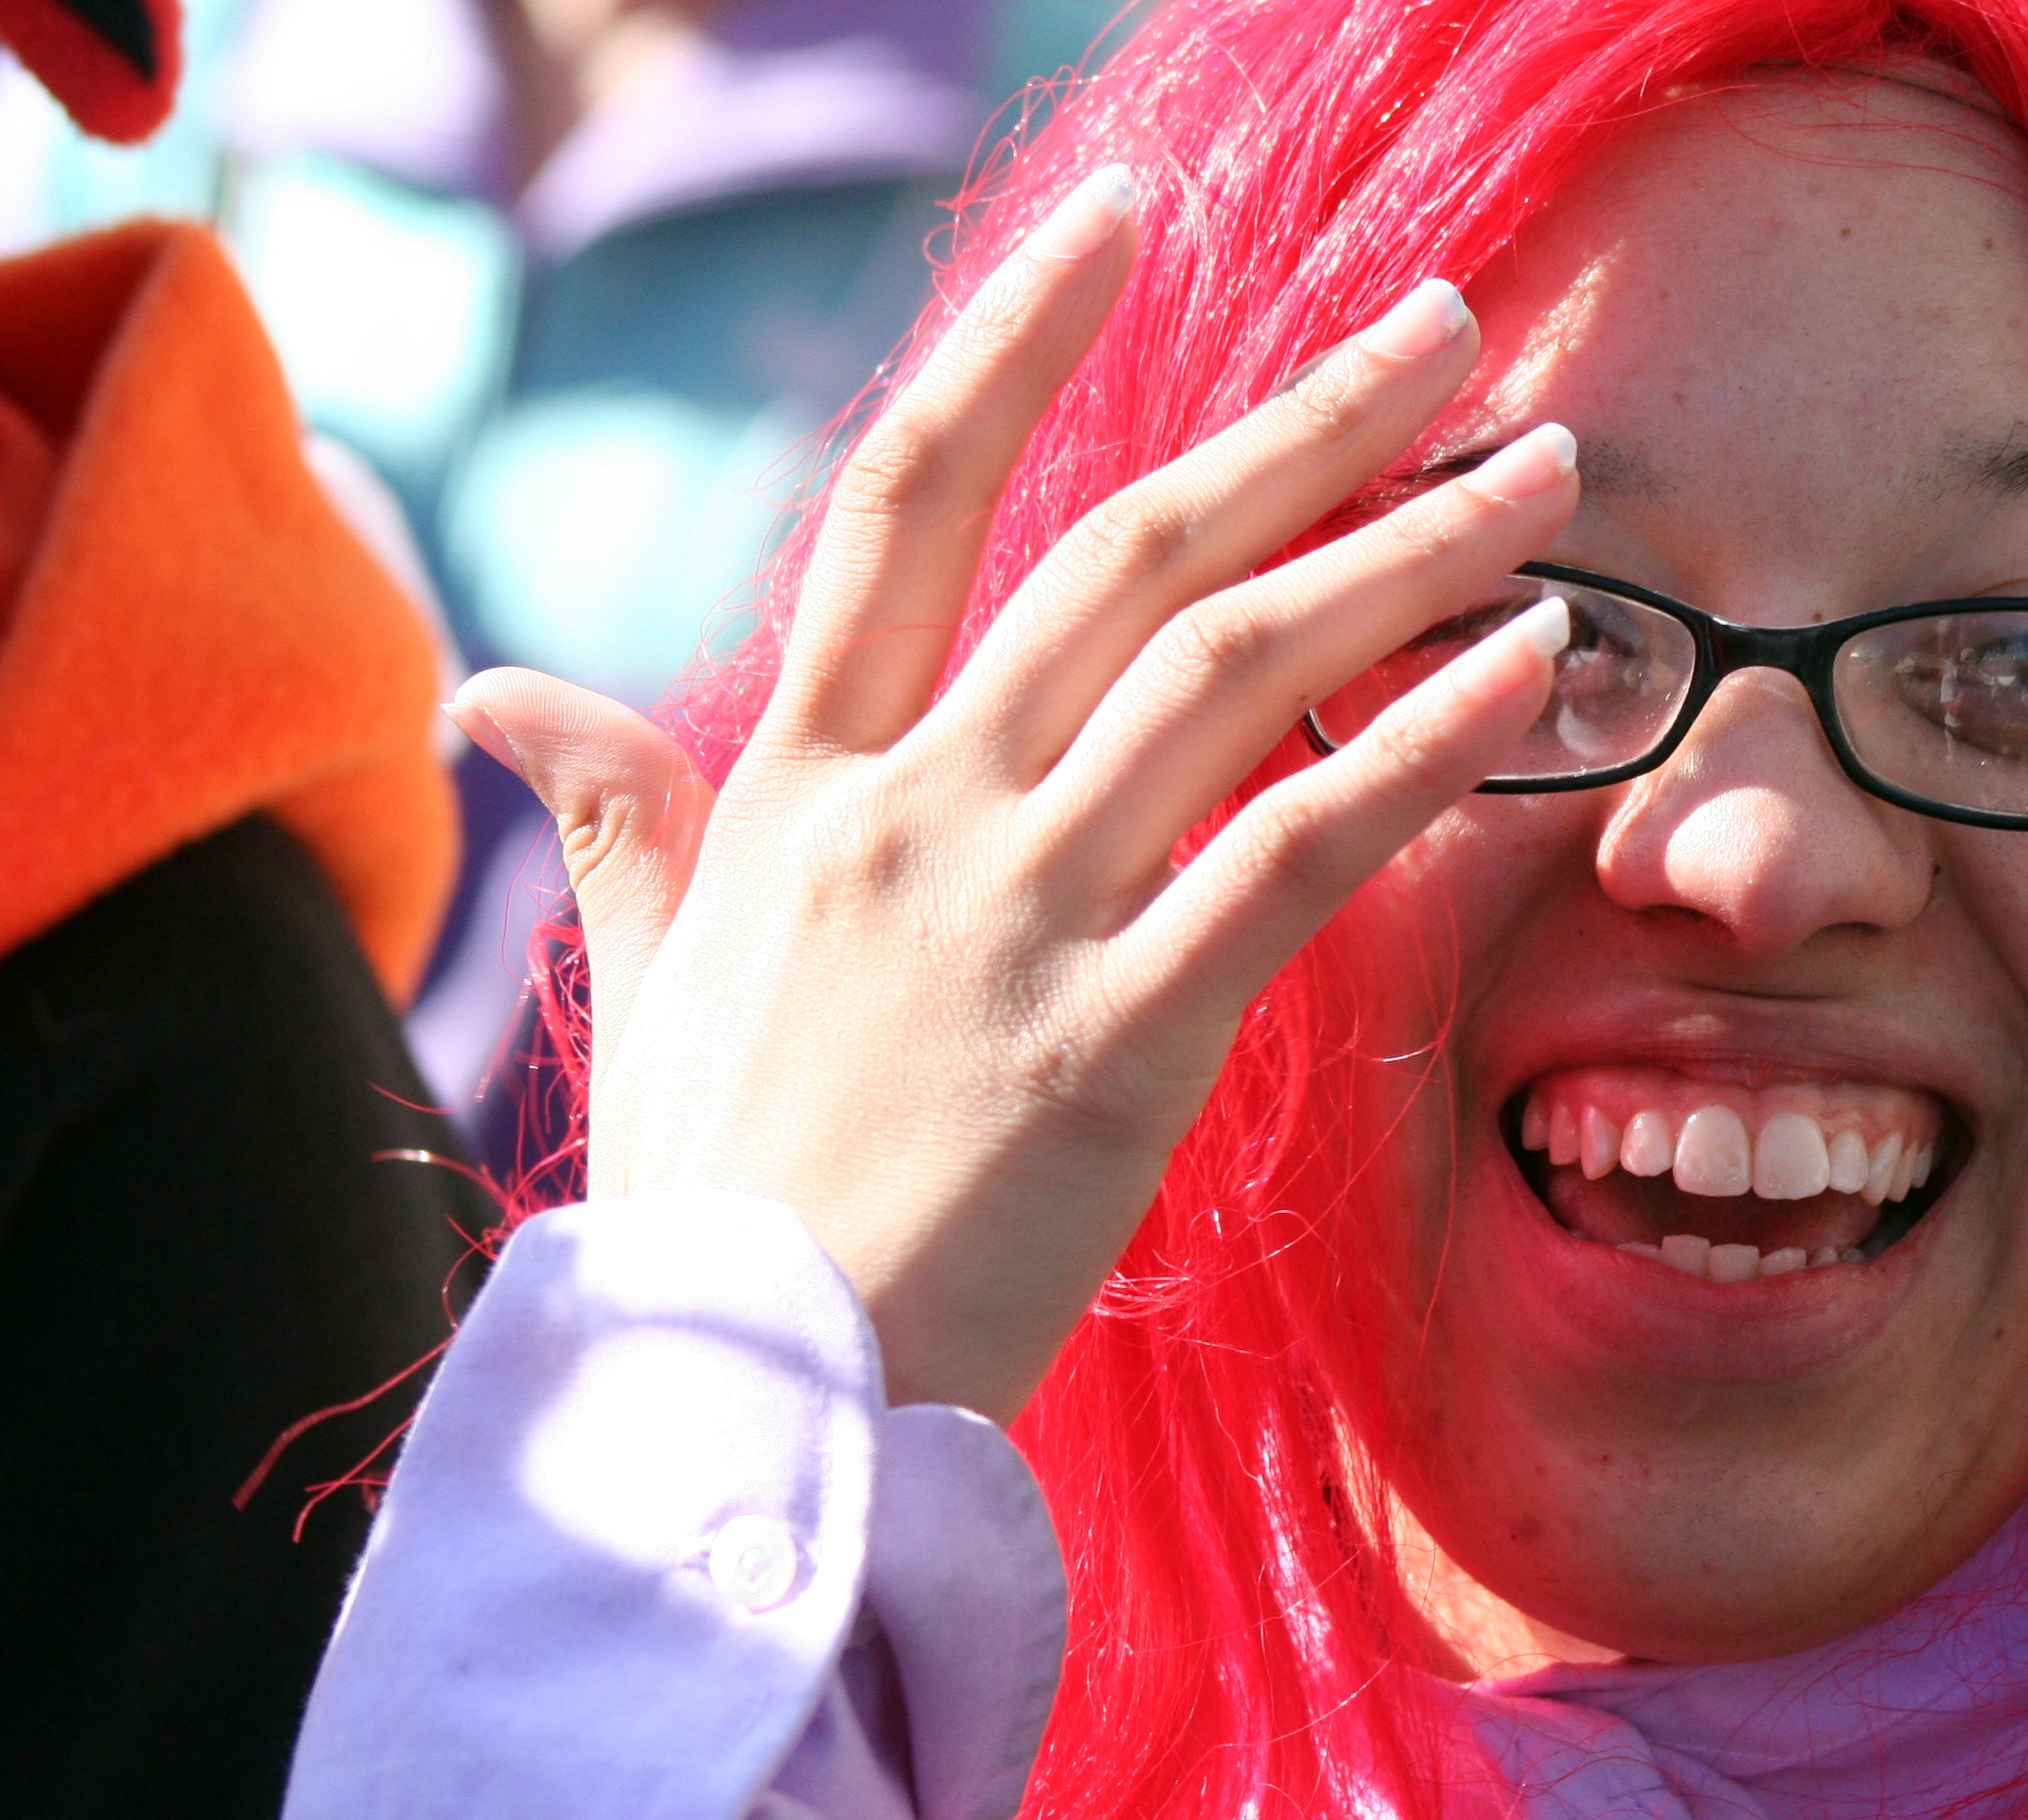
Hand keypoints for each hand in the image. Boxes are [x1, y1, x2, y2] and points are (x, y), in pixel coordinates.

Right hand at [451, 165, 1579, 1421]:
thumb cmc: (711, 1193)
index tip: (1117, 216)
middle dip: (1302, 422)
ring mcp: (1015, 917)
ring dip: (1402, 553)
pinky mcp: (1117, 1041)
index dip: (1011, 338)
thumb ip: (615, 815)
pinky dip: (1420, 749)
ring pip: (1232, 670)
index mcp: (797, 779)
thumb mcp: (641, 978)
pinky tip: (1526, 672)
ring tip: (1535, 475)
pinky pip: (1294, 854)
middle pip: (1126, 550)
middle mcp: (913, 811)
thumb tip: (492, 691)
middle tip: (1443, 324)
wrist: (739, 1395)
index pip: (906, 497)